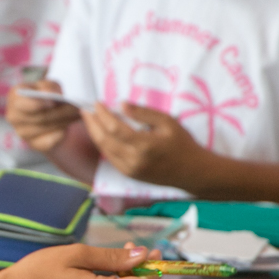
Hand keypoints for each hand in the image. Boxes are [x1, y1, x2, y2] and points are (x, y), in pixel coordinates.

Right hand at [5, 82, 80, 152]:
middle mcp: (14, 116)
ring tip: (78, 115)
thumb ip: (49, 87)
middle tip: (76, 108)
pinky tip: (69, 126)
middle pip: (39, 116)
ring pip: (46, 127)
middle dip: (59, 112)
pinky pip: (49, 141)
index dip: (36, 103)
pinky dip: (61, 133)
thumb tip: (51, 94)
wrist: (47, 114)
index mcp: (15, 97)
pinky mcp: (34, 144)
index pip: (21, 102)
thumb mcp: (49, 86)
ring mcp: (22, 132)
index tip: (52, 102)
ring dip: (64, 121)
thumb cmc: (46, 96)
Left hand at [80, 102, 204, 185]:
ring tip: (90, 119)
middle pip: (104, 140)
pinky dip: (103, 144)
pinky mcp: (129, 175)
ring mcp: (130, 170)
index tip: (97, 103)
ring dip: (94, 134)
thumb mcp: (168, 122)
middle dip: (92, 123)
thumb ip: (144, 113)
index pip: (114, 128)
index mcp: (144, 145)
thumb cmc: (183, 144)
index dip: (102, 114)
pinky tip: (101, 133)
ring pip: (104, 150)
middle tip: (85, 110)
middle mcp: (134, 160)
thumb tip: (121, 104)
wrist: (193, 172)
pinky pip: (110, 157)